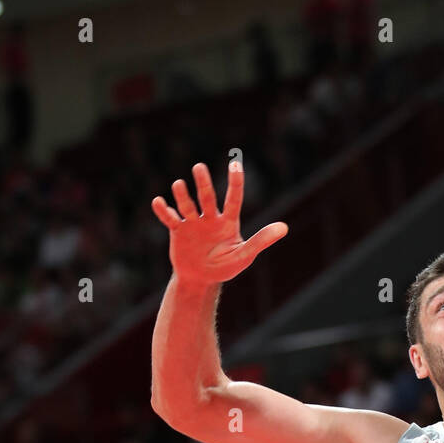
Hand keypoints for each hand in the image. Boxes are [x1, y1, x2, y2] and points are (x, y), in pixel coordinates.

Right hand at [151, 162, 287, 286]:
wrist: (201, 279)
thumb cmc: (225, 266)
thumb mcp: (244, 255)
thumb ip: (262, 240)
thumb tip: (284, 228)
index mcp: (227, 222)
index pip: (233, 198)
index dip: (235, 182)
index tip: (235, 163)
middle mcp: (210, 218)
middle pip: (207, 197)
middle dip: (203, 183)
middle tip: (199, 167)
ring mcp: (193, 223)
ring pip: (187, 205)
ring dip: (182, 195)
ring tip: (179, 184)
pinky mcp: (178, 231)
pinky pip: (169, 219)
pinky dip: (163, 211)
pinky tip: (159, 202)